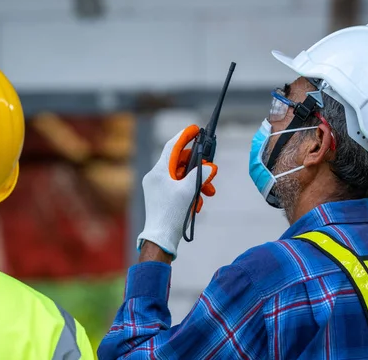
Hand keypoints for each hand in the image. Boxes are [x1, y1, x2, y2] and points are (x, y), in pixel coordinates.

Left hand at [137, 125, 217, 259]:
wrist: (161, 239)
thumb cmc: (171, 214)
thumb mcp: (188, 191)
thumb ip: (200, 175)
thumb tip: (210, 167)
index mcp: (159, 171)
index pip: (172, 147)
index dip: (185, 136)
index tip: (195, 129)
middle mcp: (156, 177)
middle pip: (179, 162)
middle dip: (198, 167)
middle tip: (211, 169)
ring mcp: (158, 187)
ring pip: (181, 177)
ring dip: (197, 182)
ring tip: (209, 192)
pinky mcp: (162, 197)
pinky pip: (179, 187)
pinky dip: (190, 191)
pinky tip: (198, 202)